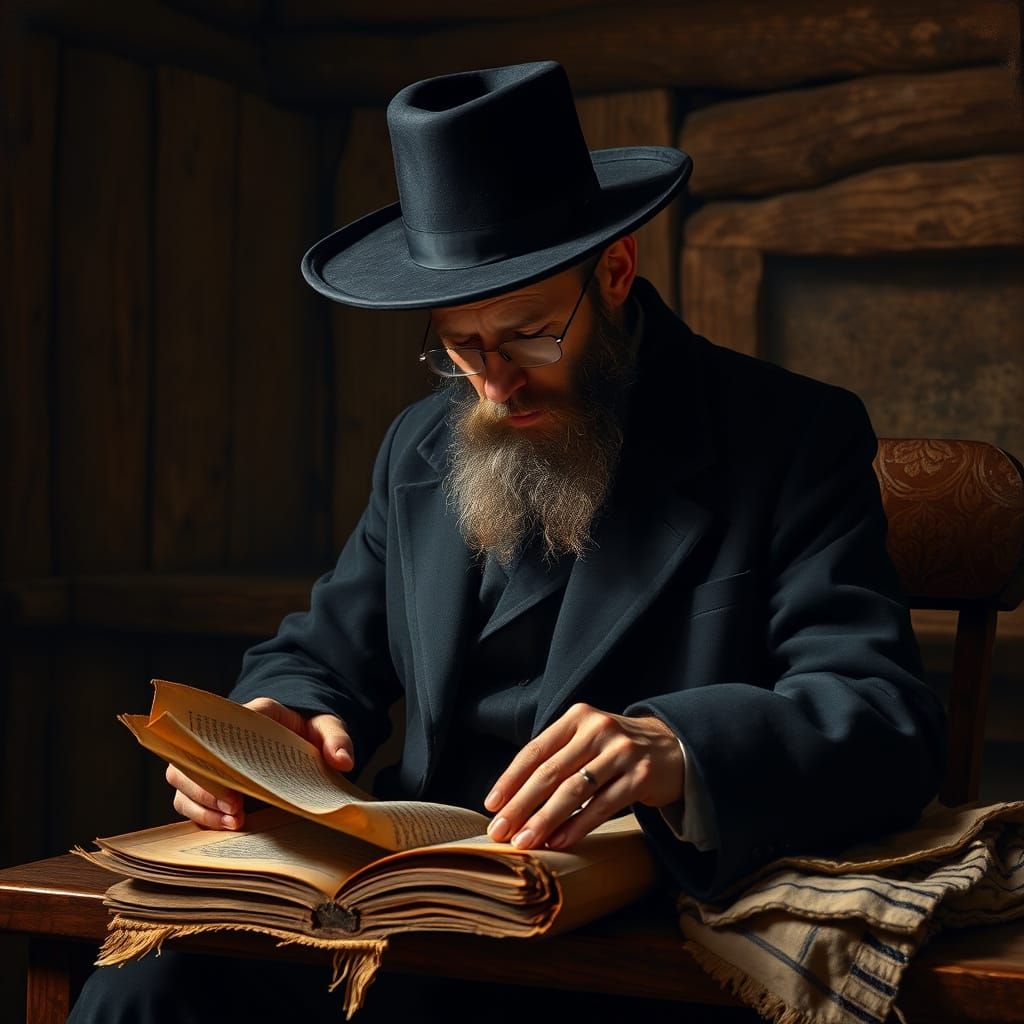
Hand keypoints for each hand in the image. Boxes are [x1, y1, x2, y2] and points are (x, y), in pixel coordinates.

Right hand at [166, 696, 353, 830]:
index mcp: (248, 715)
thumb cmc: (309, 729)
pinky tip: (227, 827)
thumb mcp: (328, 727)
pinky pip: (189, 800)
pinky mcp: (211, 782)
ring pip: (182, 782)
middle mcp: (220, 736)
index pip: (216, 728)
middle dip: (203, 791)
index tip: (235, 792)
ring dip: (201, 807)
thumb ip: (337, 739)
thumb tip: (342, 761)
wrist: (301, 733)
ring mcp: (211, 760)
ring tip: (233, 824)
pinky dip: (202, 815)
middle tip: (235, 813)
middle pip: (187, 760)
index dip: (216, 759)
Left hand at [483, 702, 682, 850]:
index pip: (534, 750)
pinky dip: (576, 826)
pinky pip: (601, 806)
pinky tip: (558, 841)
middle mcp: (598, 729)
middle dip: (520, 805)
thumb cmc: (616, 748)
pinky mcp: (640, 777)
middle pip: (549, 772)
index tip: (491, 805)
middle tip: (500, 831)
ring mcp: (621, 752)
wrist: (672, 747)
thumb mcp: (587, 738)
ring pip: (573, 791)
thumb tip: (513, 799)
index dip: (510, 780)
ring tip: (525, 842)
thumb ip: (556, 757)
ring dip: (544, 820)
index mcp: (577, 718)